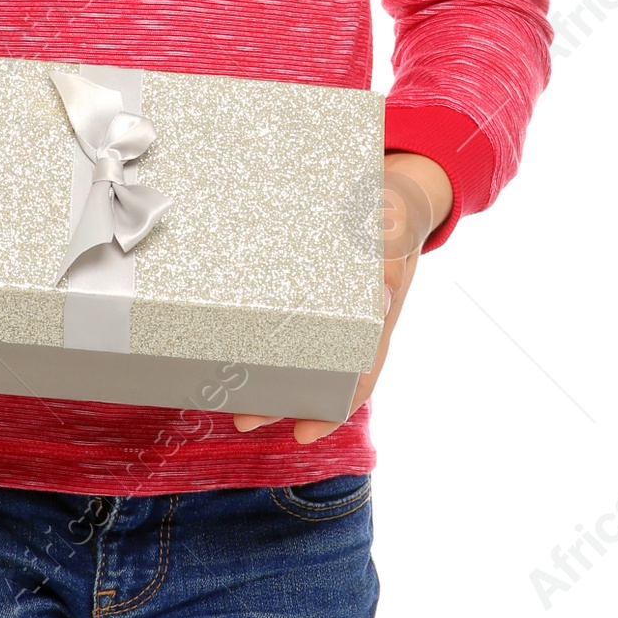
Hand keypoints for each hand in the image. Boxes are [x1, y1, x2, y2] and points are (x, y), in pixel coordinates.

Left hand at [231, 152, 452, 445]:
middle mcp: (349, 320)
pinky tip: (220, 340)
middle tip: (243, 417)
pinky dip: (250, 335)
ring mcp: (325, 305)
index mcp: (376, 316)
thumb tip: (383, 292)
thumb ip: (390, 248)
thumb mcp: (396, 223)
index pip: (360, 375)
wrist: (393, 185)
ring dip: (261, 377)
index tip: (305, 432)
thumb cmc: (395, 212)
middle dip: (280, 400)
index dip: (333, 408)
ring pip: (292, 352)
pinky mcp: (297, 282)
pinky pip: (274, 316)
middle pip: (315, 374)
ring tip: (224, 395)